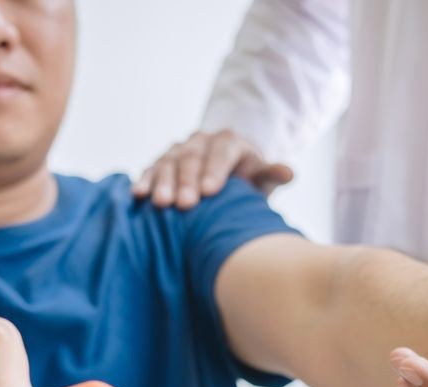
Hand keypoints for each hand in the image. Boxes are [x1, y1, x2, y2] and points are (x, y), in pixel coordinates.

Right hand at [133, 129, 292, 209]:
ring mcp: (179, 150)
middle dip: (187, 181)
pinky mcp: (161, 162)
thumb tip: (289, 173)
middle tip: (185, 204)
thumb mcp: (262, 178)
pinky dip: (145, 181)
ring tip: (161, 204)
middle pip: (193, 158)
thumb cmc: (247, 181)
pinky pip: (151, 169)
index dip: (215, 170)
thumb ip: (271, 175)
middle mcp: (201, 141)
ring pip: (169, 162)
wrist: (226, 174)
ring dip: (163, 182)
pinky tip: (138, 194)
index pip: (222, 152)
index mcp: (229, 142)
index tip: (211, 192)